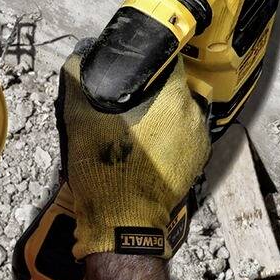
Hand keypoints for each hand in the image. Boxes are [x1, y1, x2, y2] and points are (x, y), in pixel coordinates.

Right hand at [57, 47, 210, 259]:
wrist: (124, 221)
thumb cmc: (105, 171)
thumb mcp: (81, 121)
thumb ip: (80, 81)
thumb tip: (80, 57)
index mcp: (173, 98)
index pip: (169, 60)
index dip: (150, 59)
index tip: (134, 65)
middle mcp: (193, 114)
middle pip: (175, 86)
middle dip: (154, 88)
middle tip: (130, 97)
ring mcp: (199, 139)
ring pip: (181, 110)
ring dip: (164, 111)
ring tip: (139, 122)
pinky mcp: (198, 160)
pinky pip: (185, 134)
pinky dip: (171, 133)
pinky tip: (149, 142)